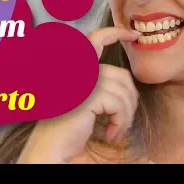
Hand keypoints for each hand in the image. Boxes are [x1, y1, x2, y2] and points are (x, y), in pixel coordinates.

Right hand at [17, 26, 141, 163]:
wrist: (51, 150)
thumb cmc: (68, 131)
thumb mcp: (88, 102)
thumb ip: (101, 85)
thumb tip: (128, 82)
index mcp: (74, 69)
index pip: (95, 39)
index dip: (115, 33)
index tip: (132, 34)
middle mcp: (75, 70)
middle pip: (120, 74)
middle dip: (129, 99)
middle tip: (122, 120)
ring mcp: (80, 81)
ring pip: (122, 90)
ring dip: (125, 115)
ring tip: (115, 131)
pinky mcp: (85, 95)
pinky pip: (118, 103)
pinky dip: (120, 122)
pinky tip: (110, 134)